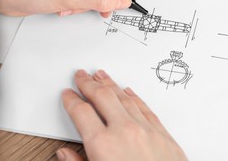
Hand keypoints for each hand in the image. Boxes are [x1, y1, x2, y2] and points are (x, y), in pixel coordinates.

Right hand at [56, 70, 186, 160]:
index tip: (67, 94)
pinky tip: (128, 90)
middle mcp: (124, 131)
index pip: (81, 112)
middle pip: (102, 97)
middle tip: (81, 75)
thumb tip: (64, 154)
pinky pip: (145, 108)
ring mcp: (146, 130)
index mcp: (102, 145)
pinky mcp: (163, 134)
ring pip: (124, 97)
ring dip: (110, 84)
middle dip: (88, 83)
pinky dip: (134, 96)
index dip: (71, 100)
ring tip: (101, 75)